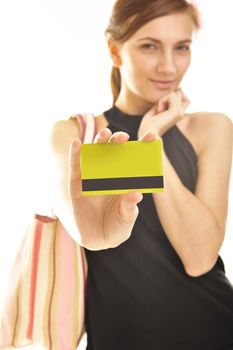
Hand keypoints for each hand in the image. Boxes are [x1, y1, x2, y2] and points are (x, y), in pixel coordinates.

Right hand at [68, 128, 155, 249]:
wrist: (97, 239)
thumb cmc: (116, 226)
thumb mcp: (126, 218)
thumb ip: (130, 207)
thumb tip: (137, 194)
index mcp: (125, 179)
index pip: (135, 159)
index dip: (143, 146)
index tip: (152, 137)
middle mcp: (109, 173)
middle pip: (114, 151)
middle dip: (119, 141)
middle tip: (125, 137)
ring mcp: (92, 176)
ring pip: (95, 154)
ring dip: (99, 142)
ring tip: (105, 134)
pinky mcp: (77, 184)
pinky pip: (75, 166)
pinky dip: (75, 154)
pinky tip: (77, 143)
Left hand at [138, 89, 189, 138]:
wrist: (147, 132)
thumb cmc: (149, 122)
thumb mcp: (158, 108)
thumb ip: (166, 100)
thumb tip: (177, 88)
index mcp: (178, 113)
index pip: (182, 96)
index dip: (172, 96)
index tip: (162, 107)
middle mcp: (181, 113)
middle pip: (178, 92)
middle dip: (166, 97)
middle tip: (160, 109)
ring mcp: (180, 113)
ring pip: (174, 93)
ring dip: (163, 99)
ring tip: (159, 111)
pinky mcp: (176, 112)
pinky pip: (171, 95)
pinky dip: (162, 101)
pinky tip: (159, 111)